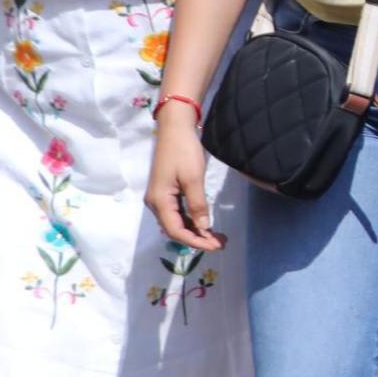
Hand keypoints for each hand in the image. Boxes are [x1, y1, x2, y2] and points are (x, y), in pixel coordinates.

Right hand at [143, 115, 222, 251]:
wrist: (174, 129)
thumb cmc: (183, 152)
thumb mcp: (193, 179)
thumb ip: (198, 205)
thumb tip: (204, 227)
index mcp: (159, 201)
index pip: (176, 231)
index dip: (195, 241)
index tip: (215, 246)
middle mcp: (156, 203)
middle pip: (176, 229)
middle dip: (198, 239)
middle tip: (221, 243)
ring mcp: (160, 198)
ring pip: (177, 222)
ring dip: (196, 231)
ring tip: (218, 237)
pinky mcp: (166, 193)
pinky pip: (178, 213)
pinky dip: (192, 220)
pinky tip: (206, 224)